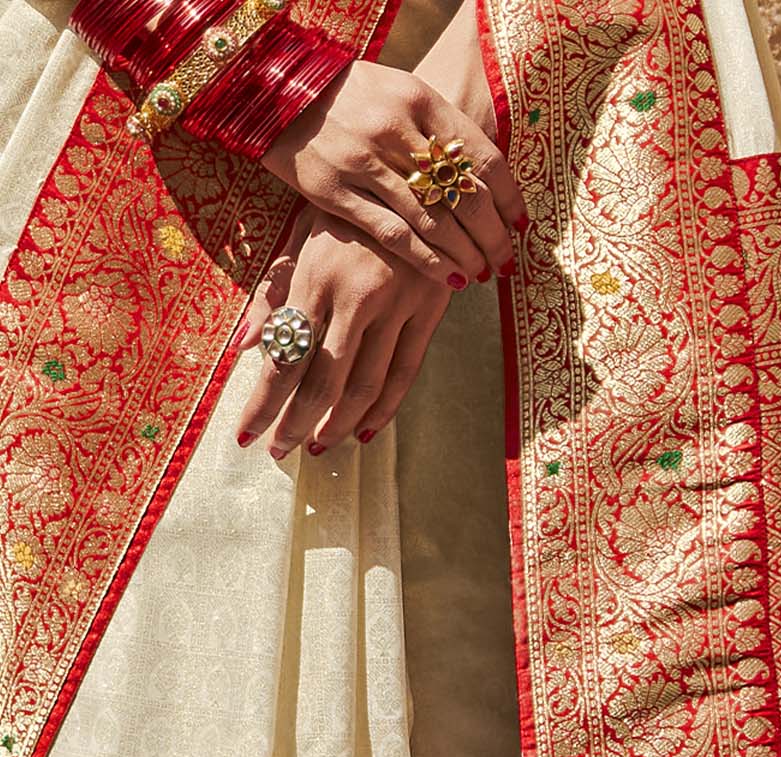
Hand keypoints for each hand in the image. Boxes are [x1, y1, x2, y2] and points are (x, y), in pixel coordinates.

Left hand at [234, 206, 451, 457]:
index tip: (246, 435)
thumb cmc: (351, 204)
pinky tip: (364, 431)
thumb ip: (273, 291)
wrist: (424, 173)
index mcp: (316, 275)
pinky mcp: (429, 312)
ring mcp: (397, 306)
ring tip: (318, 447)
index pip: (283, 355)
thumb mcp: (302, 234)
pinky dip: (384, 409)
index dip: (263, 402)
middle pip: (322, 381)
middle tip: (280, 452)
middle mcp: (355, 295)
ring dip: (338, 424)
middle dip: (296, 423)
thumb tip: (243, 346)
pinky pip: (405, 373)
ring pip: (365, 385)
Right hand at [261, 55, 527, 289]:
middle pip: (464, 194)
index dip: (508, 199)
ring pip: (433, 220)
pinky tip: (449, 278)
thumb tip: (482, 175)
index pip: (483, 158)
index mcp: (421, 100)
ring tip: (481, 274)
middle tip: (504, 262)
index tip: (520, 227)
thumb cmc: (351, 97)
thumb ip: (439, 131)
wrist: (279, 90)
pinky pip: (394, 235)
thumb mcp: (401, 94)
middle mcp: (396, 130)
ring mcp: (364, 163)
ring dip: (465, 254)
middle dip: (492, 236)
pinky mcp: (336, 193)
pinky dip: (427, 261)